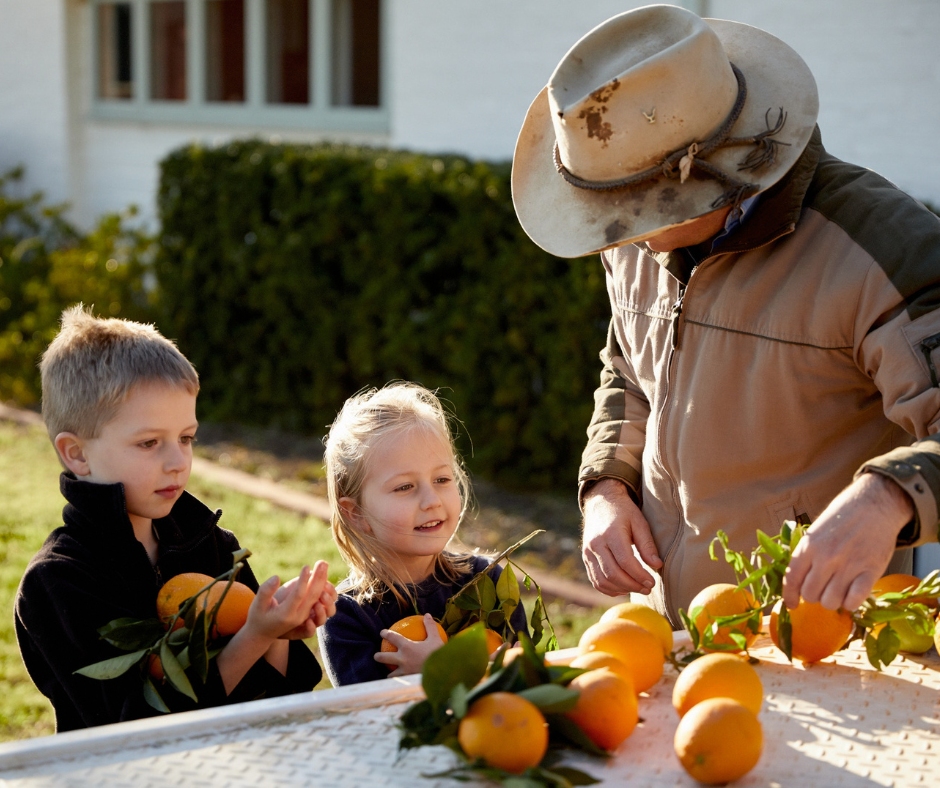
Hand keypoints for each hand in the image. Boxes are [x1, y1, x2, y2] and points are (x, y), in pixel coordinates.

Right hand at [245, 561, 328, 640]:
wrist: (263, 633)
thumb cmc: (258, 616)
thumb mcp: (257, 604)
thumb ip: (265, 591)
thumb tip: (276, 577)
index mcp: (285, 614)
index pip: (298, 596)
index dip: (303, 580)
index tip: (306, 566)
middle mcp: (298, 616)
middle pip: (312, 596)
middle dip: (318, 577)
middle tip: (322, 562)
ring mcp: (304, 616)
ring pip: (318, 598)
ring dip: (323, 582)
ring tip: (323, 565)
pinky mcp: (307, 613)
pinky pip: (319, 601)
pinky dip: (324, 589)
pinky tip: (322, 575)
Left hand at [373, 613, 444, 676]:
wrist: (441, 674)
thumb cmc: (438, 655)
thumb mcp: (436, 639)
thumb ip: (430, 627)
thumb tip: (427, 615)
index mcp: (407, 647)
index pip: (393, 638)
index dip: (385, 634)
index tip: (382, 633)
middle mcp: (402, 659)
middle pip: (384, 657)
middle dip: (378, 656)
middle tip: (376, 655)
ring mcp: (404, 671)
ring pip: (391, 673)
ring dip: (389, 673)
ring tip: (389, 674)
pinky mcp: (408, 681)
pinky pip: (400, 682)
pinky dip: (399, 682)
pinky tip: (400, 683)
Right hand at [582, 478, 661, 594]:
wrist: (601, 503)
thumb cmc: (624, 512)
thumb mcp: (639, 522)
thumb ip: (647, 545)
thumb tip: (657, 566)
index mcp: (611, 533)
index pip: (625, 561)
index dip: (639, 575)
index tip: (652, 582)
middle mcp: (596, 544)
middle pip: (613, 574)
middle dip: (632, 585)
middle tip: (647, 588)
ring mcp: (588, 552)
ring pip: (602, 581)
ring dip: (621, 589)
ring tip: (637, 588)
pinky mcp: (586, 558)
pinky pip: (595, 580)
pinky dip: (609, 589)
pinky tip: (623, 588)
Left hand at [783, 473, 913, 611]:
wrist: (874, 505)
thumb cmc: (843, 517)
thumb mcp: (815, 531)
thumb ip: (806, 554)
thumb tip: (797, 581)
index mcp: (808, 546)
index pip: (791, 579)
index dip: (790, 596)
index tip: (793, 604)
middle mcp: (825, 558)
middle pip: (810, 594)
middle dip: (814, 597)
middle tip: (822, 590)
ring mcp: (848, 565)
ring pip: (830, 601)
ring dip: (832, 601)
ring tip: (838, 592)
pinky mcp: (870, 572)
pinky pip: (854, 601)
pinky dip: (851, 603)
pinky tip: (852, 594)